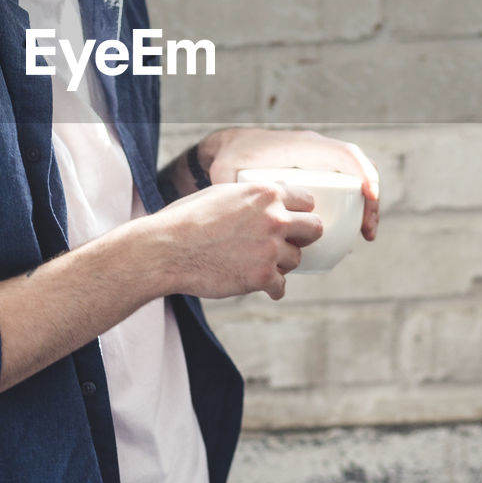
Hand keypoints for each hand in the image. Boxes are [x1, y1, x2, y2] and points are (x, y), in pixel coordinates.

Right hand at [155, 178, 322, 301]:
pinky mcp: (262, 276)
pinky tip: (260, 285)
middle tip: (289, 243)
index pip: (307, 200)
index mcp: (265, 194)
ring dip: (281, 263)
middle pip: (314, 229)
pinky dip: (271, 288)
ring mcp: (270, 249)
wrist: (167, 249)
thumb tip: (274, 196)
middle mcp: (274, 218)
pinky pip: (280, 286)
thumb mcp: (222, 193)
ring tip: (258, 263)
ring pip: (295, 260)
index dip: (301, 211)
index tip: (296, 220)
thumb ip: (253, 197)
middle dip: (304, 237)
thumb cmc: (187, 219)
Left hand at [199, 127, 379, 241]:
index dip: (363, 172)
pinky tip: (353, 230)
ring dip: (367, 205)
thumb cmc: (230, 159)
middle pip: (357, 169)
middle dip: (370, 198)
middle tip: (368, 231)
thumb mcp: (227, 172)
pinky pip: (346, 185)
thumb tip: (236, 219)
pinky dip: (355, 204)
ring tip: (365, 235)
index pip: (344, 153)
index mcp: (302, 146)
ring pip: (355, 179)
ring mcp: (320, 162)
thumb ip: (228, 189)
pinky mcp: (319, 175)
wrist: (231, 149)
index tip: (370, 197)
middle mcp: (317, 151)